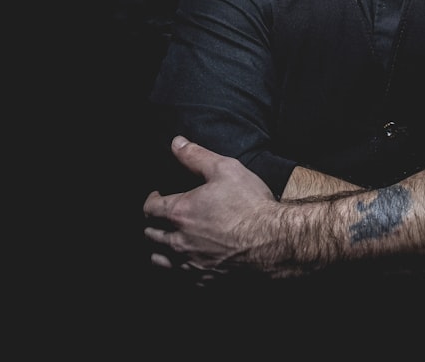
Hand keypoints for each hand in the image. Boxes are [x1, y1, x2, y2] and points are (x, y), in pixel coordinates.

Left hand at [143, 136, 279, 279]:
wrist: (276, 242)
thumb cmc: (251, 205)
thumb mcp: (226, 169)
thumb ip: (196, 156)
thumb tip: (176, 143)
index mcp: (180, 213)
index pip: (149, 209)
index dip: (151, 200)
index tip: (158, 196)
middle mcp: (179, 242)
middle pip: (150, 236)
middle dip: (153, 225)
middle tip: (163, 218)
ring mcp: (190, 265)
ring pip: (159, 261)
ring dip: (160, 251)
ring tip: (169, 243)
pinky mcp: (205, 281)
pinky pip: (179, 280)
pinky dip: (178, 271)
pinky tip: (188, 263)